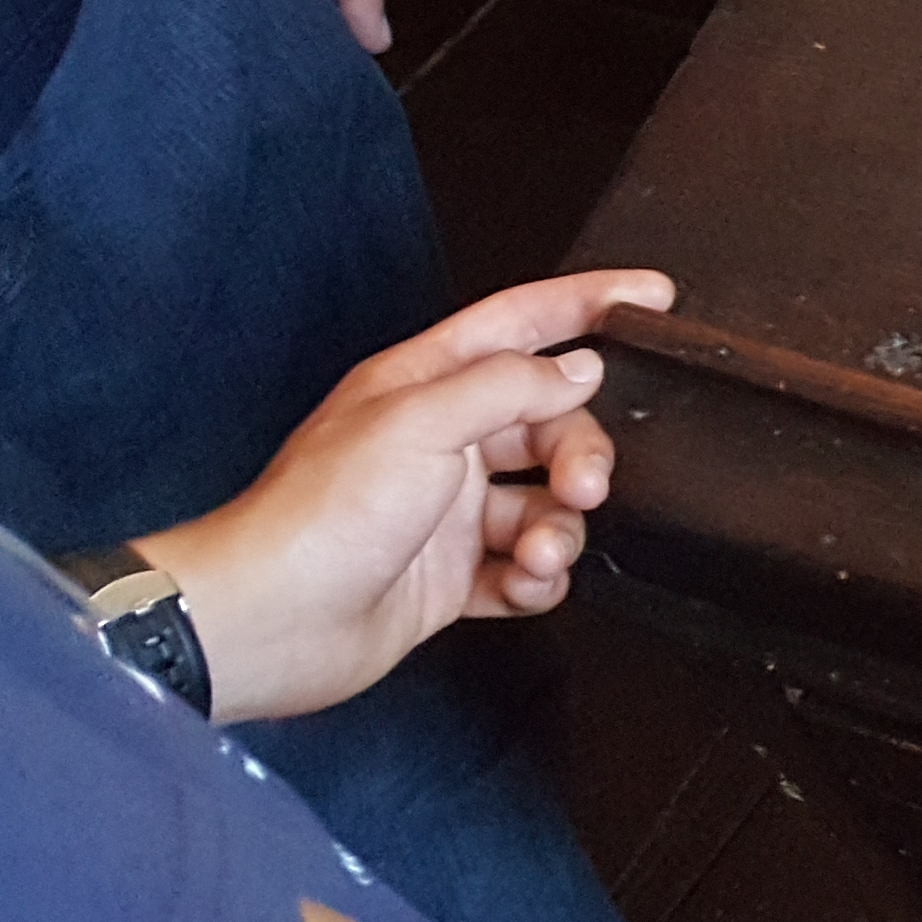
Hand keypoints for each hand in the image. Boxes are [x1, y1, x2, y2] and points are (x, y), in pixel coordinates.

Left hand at [139, 270, 669, 722]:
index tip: (655, 298)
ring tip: (537, 555)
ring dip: (558, 529)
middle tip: (585, 487)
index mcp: (425, 385)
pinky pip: (523, 569)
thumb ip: (510, 385)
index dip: (589, 303)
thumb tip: (580, 370)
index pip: (523, 322)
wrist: (267, 623)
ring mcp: (445, 514)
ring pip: (543, 503)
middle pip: (549, 425)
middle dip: (581, 455)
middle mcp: (440, 443)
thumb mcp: (421, 422)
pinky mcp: (448, 577)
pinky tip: (520, 585)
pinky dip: (536, 579)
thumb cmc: (321, 515)